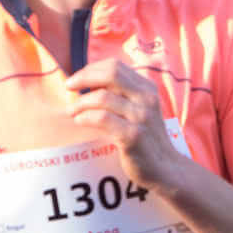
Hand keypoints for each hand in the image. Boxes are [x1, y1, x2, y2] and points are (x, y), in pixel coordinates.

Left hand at [65, 59, 184, 192]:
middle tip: (68, 86)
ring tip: (72, 111)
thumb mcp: (141, 109)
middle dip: (84, 77)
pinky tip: (79, 121)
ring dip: (80, 103)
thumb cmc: (146, 137)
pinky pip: (102, 118)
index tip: (77, 79)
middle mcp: (147, 98)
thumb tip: (89, 81)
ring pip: (103, 97)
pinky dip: (85, 117)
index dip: (91, 69)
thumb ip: (123, 94)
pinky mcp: (133, 135)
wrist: (164, 167)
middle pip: (111, 74)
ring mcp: (142, 116)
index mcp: (148, 88)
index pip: (116, 66)